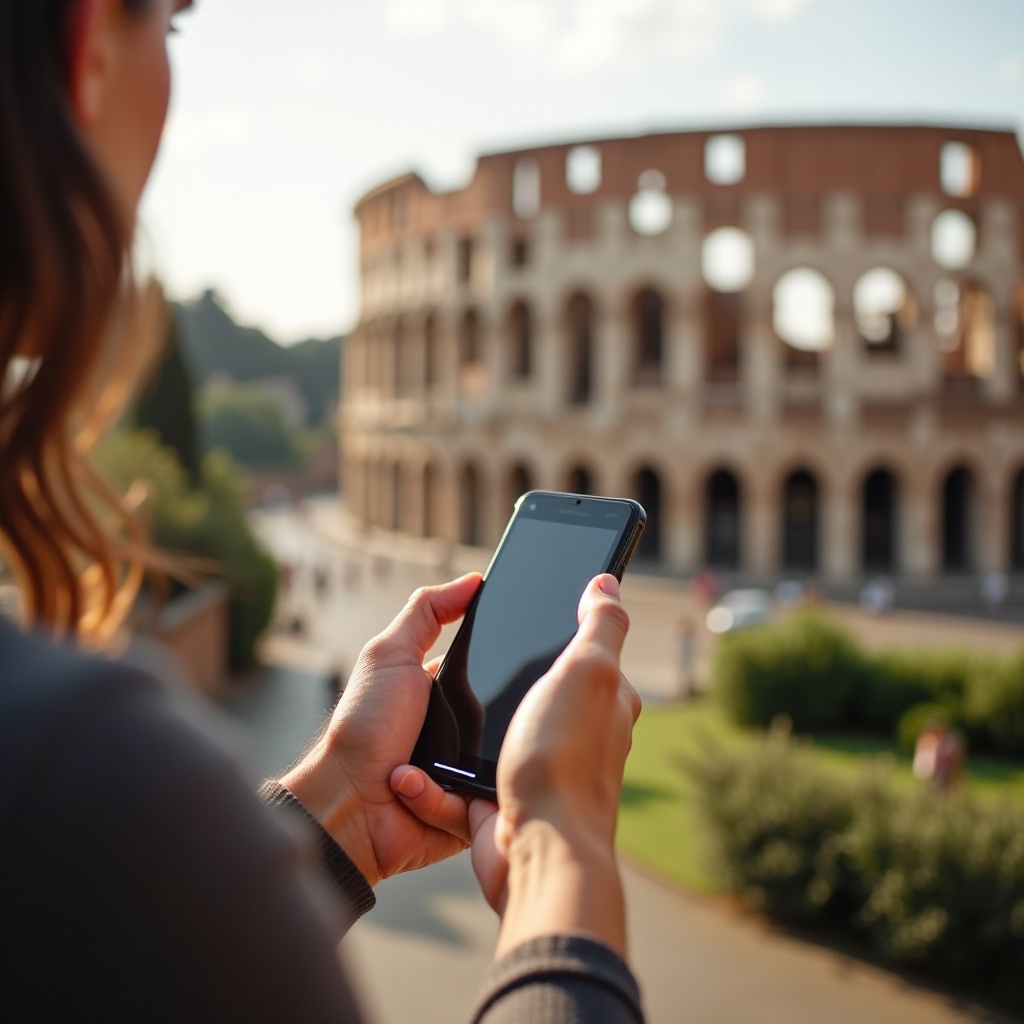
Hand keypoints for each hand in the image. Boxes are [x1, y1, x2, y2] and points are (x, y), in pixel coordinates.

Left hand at [280, 573, 481, 885]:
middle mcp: (463, 734)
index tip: (522, 659)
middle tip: (474, 722)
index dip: (508, 665)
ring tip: (438, 765)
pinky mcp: (471, 818)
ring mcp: (468, 778)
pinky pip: (487, 809)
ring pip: (506, 764)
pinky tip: (423, 793)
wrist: (345, 804)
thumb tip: (474, 579)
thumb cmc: (363, 728)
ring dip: (469, 765)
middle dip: (500, 721)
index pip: (496, 673)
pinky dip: (451, 800)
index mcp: (449, 694)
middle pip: (511, 719)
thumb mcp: (391, 655)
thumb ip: (427, 612)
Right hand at [468, 574, 640, 956]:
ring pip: (494, 729)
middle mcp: (580, 734)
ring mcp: (541, 768)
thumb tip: (607, 582)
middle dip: (499, 676)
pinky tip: (418, 769)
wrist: (538, 852)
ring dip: (463, 726)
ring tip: (433, 711)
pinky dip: (439, 776)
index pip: (586, 648)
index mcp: (605, 700)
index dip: (558, 624)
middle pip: (534, 686)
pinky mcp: (505, 799)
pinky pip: (464, 775)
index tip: (523, 608)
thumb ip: (600, 625)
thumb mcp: (589, 673)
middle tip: (464, 660)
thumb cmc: (564, 760)